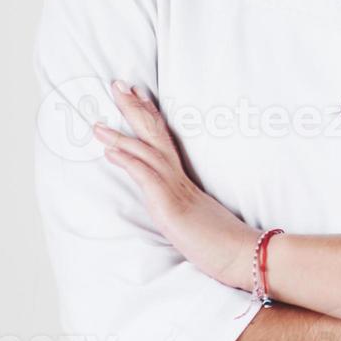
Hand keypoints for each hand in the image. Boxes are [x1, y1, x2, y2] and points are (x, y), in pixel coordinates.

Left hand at [92, 79, 258, 292]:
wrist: (243, 256)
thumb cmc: (223, 243)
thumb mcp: (199, 220)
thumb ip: (186, 207)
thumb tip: (176, 202)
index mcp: (185, 182)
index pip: (164, 141)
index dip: (149, 116)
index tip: (137, 94)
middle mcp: (180, 180)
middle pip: (155, 136)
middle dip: (134, 110)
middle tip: (117, 85)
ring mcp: (176, 191)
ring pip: (147, 153)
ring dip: (121, 135)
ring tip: (97, 123)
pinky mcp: (171, 207)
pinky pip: (148, 179)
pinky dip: (129, 161)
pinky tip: (111, 151)